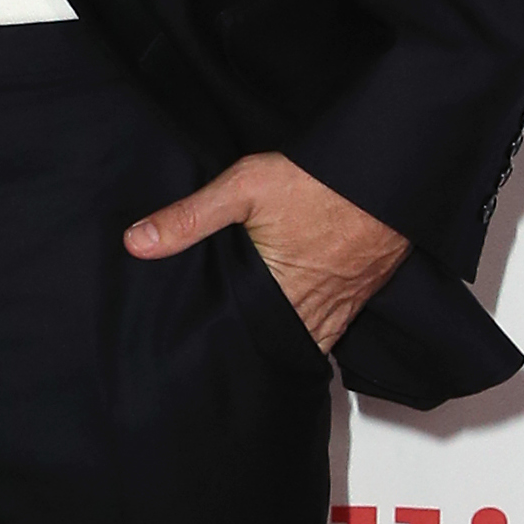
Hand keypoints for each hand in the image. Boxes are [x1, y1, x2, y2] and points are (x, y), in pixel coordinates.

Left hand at [124, 151, 408, 351]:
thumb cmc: (318, 179)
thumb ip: (189, 218)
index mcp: (277, 290)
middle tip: (220, 350)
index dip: (220, 344)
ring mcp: (340, 305)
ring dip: (280, 342)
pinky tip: (294, 324)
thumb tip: (137, 242)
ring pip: (303, 341)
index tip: (199, 348)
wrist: (386, 172)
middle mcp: (310, 307)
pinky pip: (332, 330)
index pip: (241, 335)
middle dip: (248, 347)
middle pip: (271, 344)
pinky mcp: (360, 294)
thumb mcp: (243, 186)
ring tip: (252, 343)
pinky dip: (312, 332)